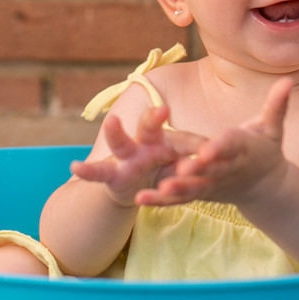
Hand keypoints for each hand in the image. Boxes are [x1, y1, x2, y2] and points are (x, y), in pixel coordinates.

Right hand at [70, 105, 203, 206]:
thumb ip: (198, 157)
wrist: (137, 188)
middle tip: (162, 111)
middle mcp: (144, 142)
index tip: (209, 150)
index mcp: (166, 138)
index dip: (196, 146)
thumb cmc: (165, 168)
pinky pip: (97, 172)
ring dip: (117, 133)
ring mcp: (125, 157)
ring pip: (120, 142)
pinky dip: (88, 170)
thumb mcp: (184, 164)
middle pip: (149, 126)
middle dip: (154, 119)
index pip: (184, 139)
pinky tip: (76, 166)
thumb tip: (222, 153)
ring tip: (111, 121)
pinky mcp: (111, 174)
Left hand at [135, 77, 294, 207]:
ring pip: (196, 188)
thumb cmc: (265, 149)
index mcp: (243, 148)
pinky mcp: (203, 194)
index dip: (220, 147)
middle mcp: (228, 169)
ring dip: (179, 190)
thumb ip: (277, 105)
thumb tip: (288, 80)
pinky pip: (181, 199)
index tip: (207, 150)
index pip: (231, 146)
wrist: (266, 188)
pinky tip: (142, 199)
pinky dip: (162, 200)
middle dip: (197, 170)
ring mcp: (215, 184)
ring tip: (161, 189)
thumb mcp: (273, 128)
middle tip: (180, 170)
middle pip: (212, 170)